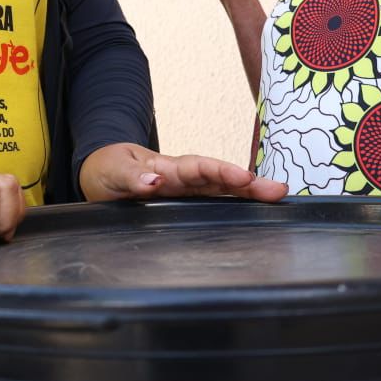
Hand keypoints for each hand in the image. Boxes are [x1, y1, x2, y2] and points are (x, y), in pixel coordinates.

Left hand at [79, 142, 287, 201]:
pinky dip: (235, 204)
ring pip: (222, 190)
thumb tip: (155, 182)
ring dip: (249, 193)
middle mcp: (183, 178)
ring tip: (278, 196)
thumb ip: (131, 177)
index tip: (245, 179)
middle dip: (249, 184)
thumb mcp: (112, 171)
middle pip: (220, 179)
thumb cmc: (108, 167)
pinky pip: (213, 202)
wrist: (100, 169)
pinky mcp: (184, 202)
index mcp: (167, 168)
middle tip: (279, 190)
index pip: (199, 168)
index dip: (222, 173)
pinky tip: (255, 212)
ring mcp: (186, 190)